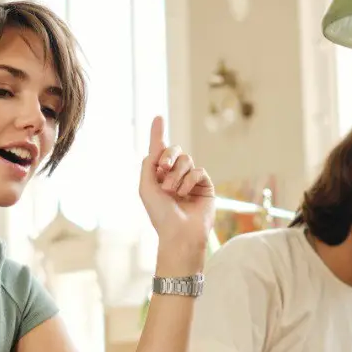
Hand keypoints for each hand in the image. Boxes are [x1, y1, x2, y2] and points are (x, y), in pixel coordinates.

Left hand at [138, 117, 214, 256]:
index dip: (157, 133)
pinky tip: (185, 193)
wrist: (179, 233)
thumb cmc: (160, 214)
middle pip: (174, 150)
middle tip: (163, 168)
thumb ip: (148, 165)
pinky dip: (189, 180)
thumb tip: (155, 149)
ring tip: (172, 191)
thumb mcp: (146, 188)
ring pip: (186, 160)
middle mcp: (174, 176)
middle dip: (168, 156)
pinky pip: (198, 171)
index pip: (158, 150)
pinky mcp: (205, 185)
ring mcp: (190, 180)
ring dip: (177, 174)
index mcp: (158, 176)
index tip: (157, 117)